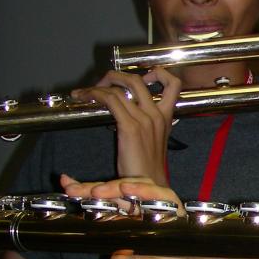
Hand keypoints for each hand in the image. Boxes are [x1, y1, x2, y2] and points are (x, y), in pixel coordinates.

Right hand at [61, 175, 188, 258]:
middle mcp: (154, 215)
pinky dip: (85, 197)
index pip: (162, 198)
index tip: (125, 187)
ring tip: (70, 189)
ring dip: (92, 191)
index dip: (144, 189)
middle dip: (111, 189)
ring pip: (115, 197)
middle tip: (90, 192)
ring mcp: (135, 218)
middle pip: (134, 193)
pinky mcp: (117, 225)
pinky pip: (102, 207)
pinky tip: (68, 186)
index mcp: (172, 223)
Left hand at [71, 67, 180, 182]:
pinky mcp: (130, 127)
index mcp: (167, 117)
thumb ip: (147, 124)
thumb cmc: (147, 167)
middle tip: (103, 83)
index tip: (143, 75)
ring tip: (87, 91)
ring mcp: (145, 119)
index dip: (158, 72)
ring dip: (99, 84)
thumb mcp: (154, 140)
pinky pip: (110, 99)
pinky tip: (84, 97)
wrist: (150, 185)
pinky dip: (95, 94)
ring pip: (120, 87)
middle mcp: (157, 114)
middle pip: (138, 79)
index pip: (174, 84)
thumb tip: (128, 114)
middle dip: (116, 75)